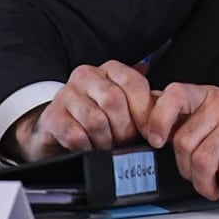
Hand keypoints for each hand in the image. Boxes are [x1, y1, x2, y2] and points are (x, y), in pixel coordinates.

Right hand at [5, 60, 153, 163]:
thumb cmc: (99, 119)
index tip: (151, 132)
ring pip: (96, 120)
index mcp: (109, 69)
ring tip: (107, 146)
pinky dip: (87, 148)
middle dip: (124, 129)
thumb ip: (147, 106)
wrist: (58, 132)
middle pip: (114, 101)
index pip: (133, 82)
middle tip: (125, 143)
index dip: (145, 111)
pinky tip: (89, 148)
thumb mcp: (126, 108)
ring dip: (105, 141)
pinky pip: (76, 136)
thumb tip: (167, 114)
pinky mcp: (51, 117)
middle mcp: (86, 76)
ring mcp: (65, 94)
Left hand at [143, 84, 218, 199]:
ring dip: (206, 183)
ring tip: (216, 186)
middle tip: (200, 179)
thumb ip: (191, 124)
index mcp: (211, 96)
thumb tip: (149, 129)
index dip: (157, 119)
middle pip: (184, 141)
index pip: (173, 95)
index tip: (156, 141)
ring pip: (204, 159)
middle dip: (187, 170)